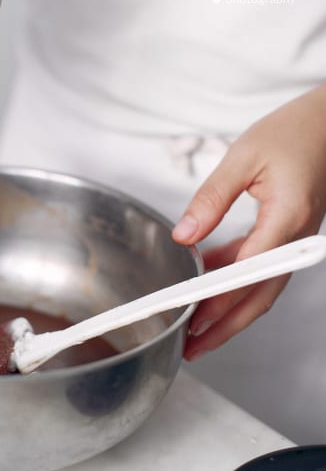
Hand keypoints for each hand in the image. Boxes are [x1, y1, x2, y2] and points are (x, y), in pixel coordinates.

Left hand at [171, 83, 325, 360]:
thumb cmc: (292, 132)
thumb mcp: (242, 158)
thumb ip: (211, 199)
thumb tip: (184, 236)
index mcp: (286, 219)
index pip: (248, 273)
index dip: (219, 302)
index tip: (192, 322)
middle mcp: (295, 237)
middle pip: (259, 296)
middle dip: (225, 326)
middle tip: (192, 348)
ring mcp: (295, 239)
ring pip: (261, 287)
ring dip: (229, 309)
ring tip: (195, 326)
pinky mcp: (289, 233)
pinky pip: (262, 266)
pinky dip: (236, 279)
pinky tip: (208, 278)